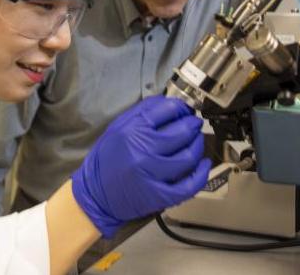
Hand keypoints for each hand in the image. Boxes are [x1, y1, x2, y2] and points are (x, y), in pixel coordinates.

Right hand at [71, 95, 210, 237]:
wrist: (94, 195)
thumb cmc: (107, 159)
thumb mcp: (118, 127)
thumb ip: (143, 113)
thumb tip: (171, 103)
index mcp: (132, 130)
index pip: (168, 109)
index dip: (181, 107)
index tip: (185, 110)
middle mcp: (142, 150)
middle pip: (182, 131)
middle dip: (193, 124)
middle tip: (193, 124)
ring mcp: (152, 174)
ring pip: (189, 155)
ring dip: (198, 145)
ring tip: (196, 141)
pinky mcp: (159, 195)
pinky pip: (189, 184)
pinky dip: (202, 173)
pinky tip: (204, 164)